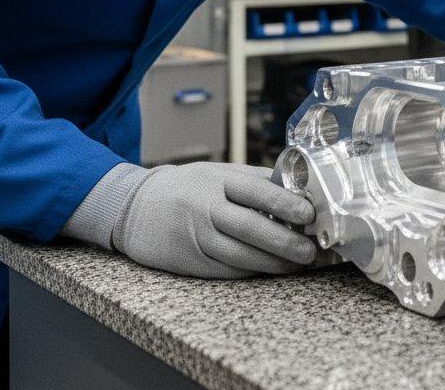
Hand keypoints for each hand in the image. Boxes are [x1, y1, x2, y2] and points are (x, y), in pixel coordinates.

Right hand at [112, 162, 316, 278]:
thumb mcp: (217, 173)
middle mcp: (206, 208)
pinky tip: (270, 270)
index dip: (285, 203)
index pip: (256, 191)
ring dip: (272, 263)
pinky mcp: (189, 262)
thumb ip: (253, 180)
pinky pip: (226, 270)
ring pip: (240, 255)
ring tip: (296, 264)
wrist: (135, 208)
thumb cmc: (187, 187)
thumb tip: (296, 189)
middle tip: (309, 250)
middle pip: (251, 228)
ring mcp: (196, 237)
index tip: (309, 214)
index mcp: (217, 180)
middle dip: (284, 241)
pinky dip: (251, 271)